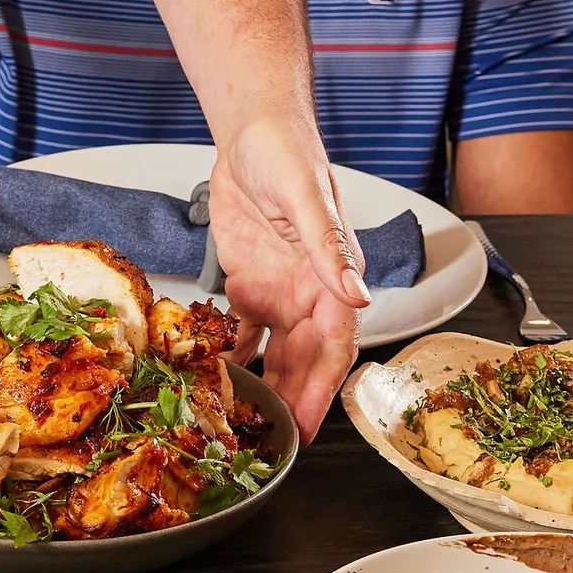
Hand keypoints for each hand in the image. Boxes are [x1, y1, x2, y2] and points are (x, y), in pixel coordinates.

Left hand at [210, 120, 368, 441]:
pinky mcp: (248, 283)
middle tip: (268, 444)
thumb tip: (359, 297)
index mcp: (332, 277)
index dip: (321, 390)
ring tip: (242, 425)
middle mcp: (309, 291)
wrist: (252, 128)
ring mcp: (278, 290)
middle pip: (304, 360)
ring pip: (275, 353)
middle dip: (291, 401)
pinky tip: (214, 384)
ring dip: (264, 387)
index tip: (307, 427)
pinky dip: (231, 358)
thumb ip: (330, 247)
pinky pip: (242, 332)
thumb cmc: (288, 152)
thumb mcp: (306, 197)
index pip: (334, 347)